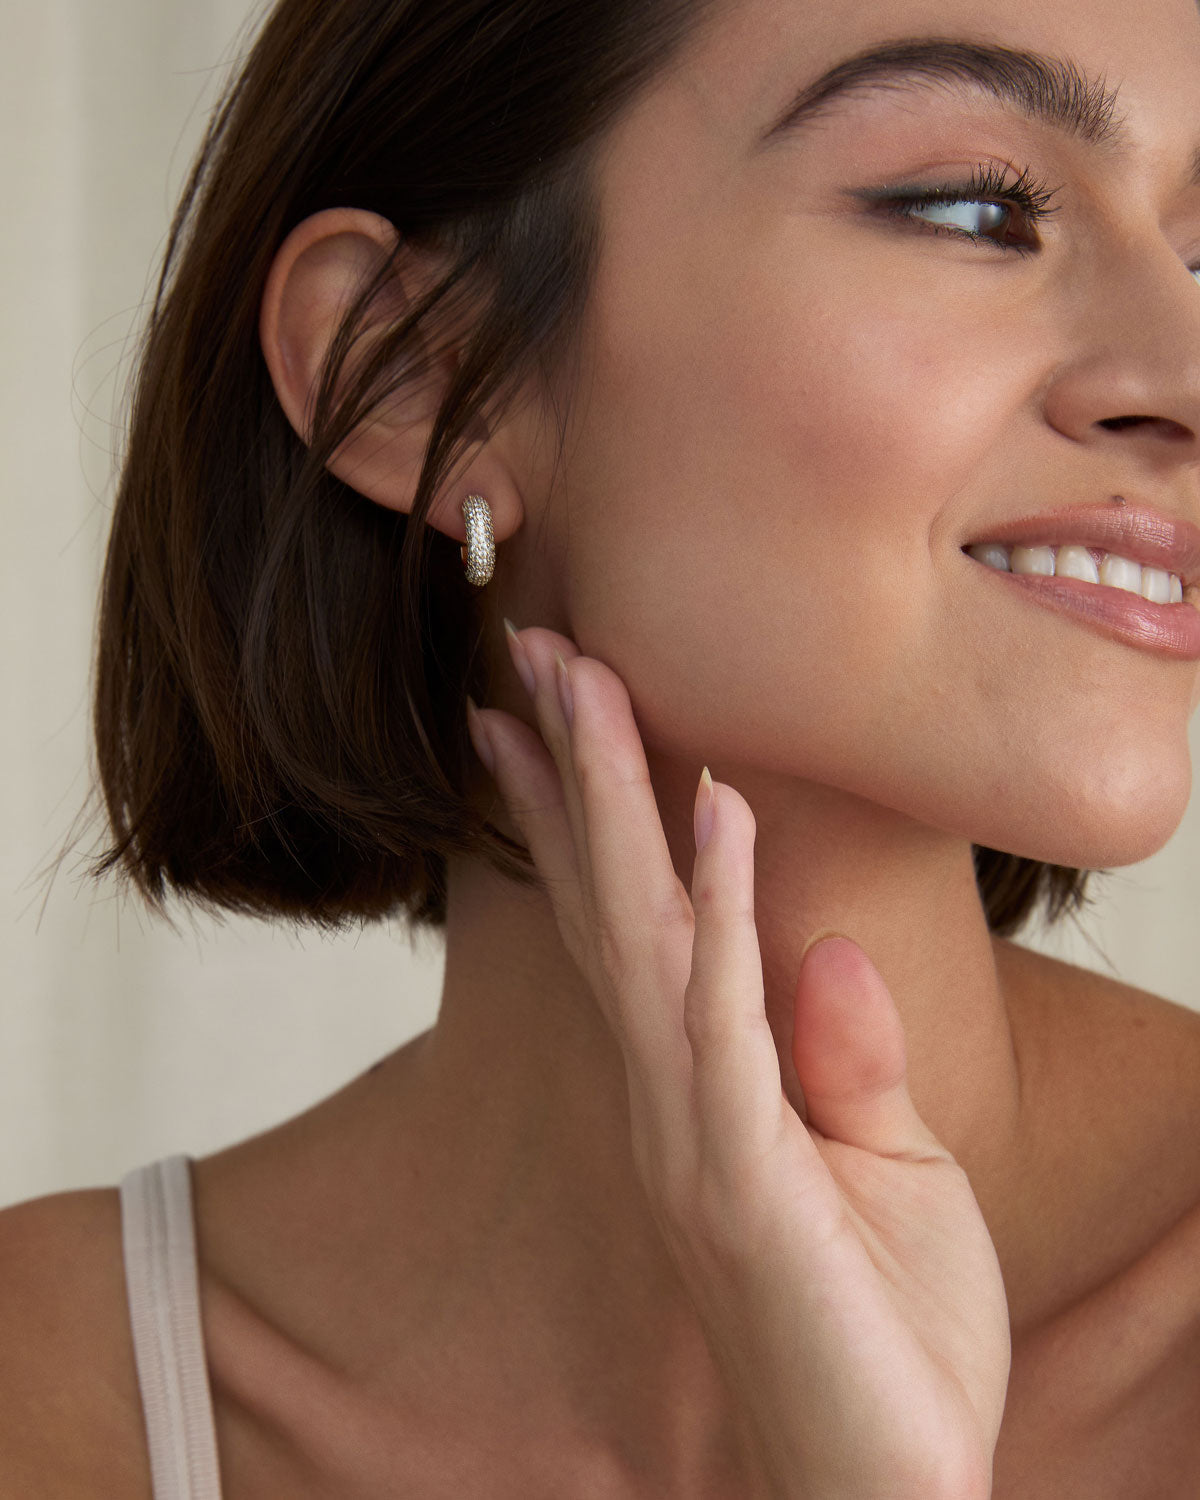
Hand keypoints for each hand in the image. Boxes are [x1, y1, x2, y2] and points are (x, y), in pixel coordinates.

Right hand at [466, 625, 1010, 1499]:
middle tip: (533, 650)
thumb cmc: (889, 1344)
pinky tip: (719, 813)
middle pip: (608, 901)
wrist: (887, 1497)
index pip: (625, 922)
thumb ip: (843, 1059)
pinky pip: (725, 1021)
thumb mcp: (890, 1174)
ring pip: (641, 934)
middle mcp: (672, 1097)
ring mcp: (697, 1137)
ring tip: (586, 685)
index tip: (541, 714)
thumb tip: (824, 947)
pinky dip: (723, 910)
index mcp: (700, 1088)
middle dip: (570, 768)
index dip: (576, 814)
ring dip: (613, 802)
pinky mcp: (748, 1182)